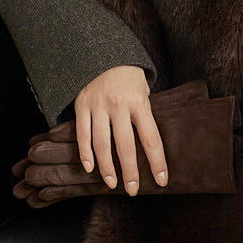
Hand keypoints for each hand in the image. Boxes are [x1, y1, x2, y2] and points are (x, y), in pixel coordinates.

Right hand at [74, 65, 167, 193]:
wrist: (102, 52)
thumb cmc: (128, 77)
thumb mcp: (143, 91)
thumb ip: (144, 115)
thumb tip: (149, 147)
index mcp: (139, 102)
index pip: (151, 138)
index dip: (157, 162)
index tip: (161, 181)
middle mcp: (118, 105)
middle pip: (126, 146)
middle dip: (130, 171)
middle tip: (133, 190)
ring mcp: (98, 106)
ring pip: (101, 143)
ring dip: (107, 167)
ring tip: (112, 183)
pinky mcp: (81, 106)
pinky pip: (82, 134)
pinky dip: (85, 153)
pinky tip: (90, 168)